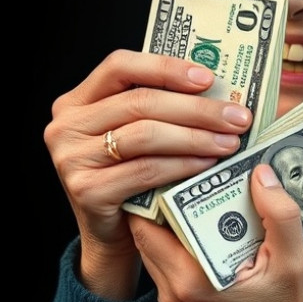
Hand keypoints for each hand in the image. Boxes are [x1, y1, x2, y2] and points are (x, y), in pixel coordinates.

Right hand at [44, 50, 251, 298]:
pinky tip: (208, 163)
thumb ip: (157, 108)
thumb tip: (218, 91)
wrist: (110, 235)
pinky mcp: (87, 191)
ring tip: (230, 141)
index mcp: (77, 101)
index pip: (119, 66)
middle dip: (196, 108)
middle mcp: (66, 126)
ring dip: (195, 136)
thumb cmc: (129, 177)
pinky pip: (147, 170)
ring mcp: (72, 159)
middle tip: (237, 116)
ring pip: (145, 135)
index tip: (208, 78)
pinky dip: (183, 165)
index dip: (166, 67)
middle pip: (140, 102)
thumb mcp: (133, 134)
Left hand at [130, 164, 302, 301]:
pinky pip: (168, 258)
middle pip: (148, 229)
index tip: (182, 161)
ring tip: (200, 187)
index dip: (160, 187)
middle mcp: (173, 291)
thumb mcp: (295, 260)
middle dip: (167, 196)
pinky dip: (181, 235)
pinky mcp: (181, 301)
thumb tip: (260, 172)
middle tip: (192, 167)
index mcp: (193, 280)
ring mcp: (174, 299)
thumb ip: (279, 214)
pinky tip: (208, 218)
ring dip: (172, 216)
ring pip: (155, 243)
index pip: (151, 222)